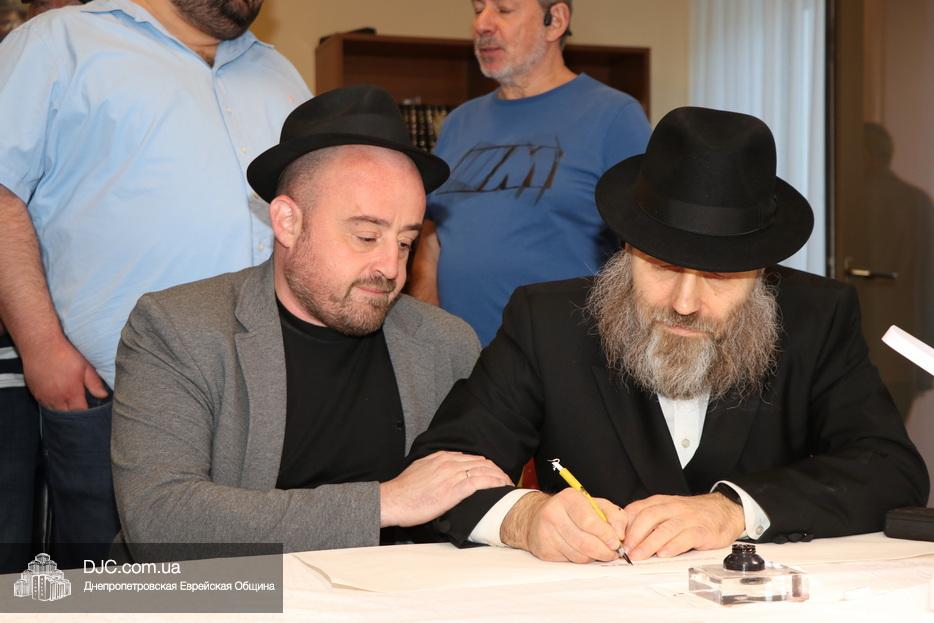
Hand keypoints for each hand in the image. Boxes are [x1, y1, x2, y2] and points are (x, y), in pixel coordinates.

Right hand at [21, 334, 107, 410]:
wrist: (41, 345)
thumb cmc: (65, 354)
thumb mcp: (85, 367)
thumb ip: (94, 383)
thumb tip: (103, 395)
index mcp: (71, 393)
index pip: (80, 412)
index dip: (86, 412)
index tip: (90, 408)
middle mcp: (56, 398)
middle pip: (67, 414)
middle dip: (75, 412)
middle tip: (81, 405)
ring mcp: (43, 396)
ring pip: (54, 411)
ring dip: (62, 409)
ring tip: (70, 402)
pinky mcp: (34, 392)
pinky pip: (44, 404)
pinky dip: (51, 404)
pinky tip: (57, 397)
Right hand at [380, 451, 511, 526]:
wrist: (393, 500)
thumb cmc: (404, 491)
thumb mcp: (420, 470)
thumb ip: (435, 469)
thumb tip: (444, 473)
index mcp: (442, 457)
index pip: (472, 458)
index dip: (486, 466)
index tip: (493, 473)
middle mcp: (449, 462)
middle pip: (482, 462)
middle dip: (496, 470)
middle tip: (505, 480)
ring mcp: (452, 474)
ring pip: (484, 470)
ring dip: (499, 477)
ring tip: (507, 485)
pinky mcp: (454, 489)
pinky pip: (481, 482)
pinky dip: (494, 483)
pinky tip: (501, 487)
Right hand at [500, 488, 626, 562]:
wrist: (538, 516)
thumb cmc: (572, 510)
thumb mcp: (596, 505)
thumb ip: (615, 516)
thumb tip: (620, 535)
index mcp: (569, 499)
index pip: (589, 521)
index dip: (605, 535)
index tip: (616, 542)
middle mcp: (554, 514)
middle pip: (585, 542)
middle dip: (604, 551)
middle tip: (613, 553)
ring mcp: (546, 533)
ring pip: (579, 555)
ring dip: (594, 557)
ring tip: (598, 550)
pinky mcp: (544, 549)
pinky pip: (570, 562)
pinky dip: (581, 559)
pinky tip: (582, 551)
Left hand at [622, 492, 744, 559]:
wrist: (725, 510)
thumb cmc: (692, 514)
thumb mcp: (668, 511)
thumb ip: (650, 521)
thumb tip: (626, 538)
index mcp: (661, 502)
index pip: (637, 509)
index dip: (624, 524)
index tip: (615, 538)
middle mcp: (673, 507)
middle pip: (648, 517)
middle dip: (634, 534)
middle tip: (625, 550)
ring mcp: (688, 518)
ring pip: (665, 528)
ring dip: (648, 543)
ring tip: (638, 556)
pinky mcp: (702, 530)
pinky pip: (686, 537)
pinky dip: (673, 546)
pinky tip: (664, 554)